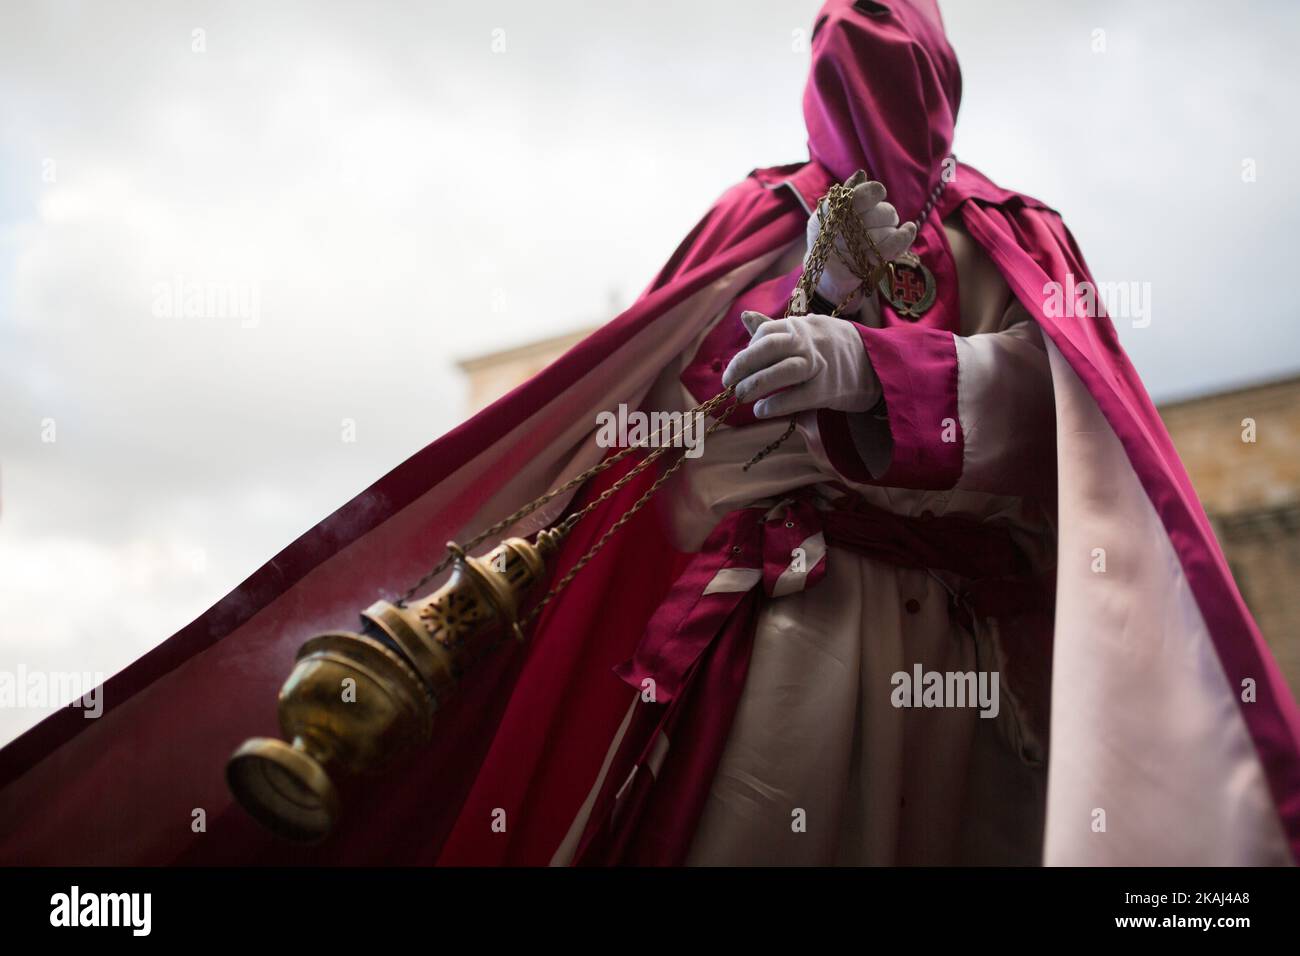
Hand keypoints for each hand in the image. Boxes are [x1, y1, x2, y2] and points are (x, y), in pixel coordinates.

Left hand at [722, 312, 879, 417]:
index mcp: (802, 325)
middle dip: (744, 364)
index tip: (736, 367)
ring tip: (741, 396)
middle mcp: (811, 341)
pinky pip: (799, 396)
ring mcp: (821, 364)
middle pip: (771, 347)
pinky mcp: (829, 389)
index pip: (768, 332)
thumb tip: (744, 316)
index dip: (747, 350)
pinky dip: (776, 404)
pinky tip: (761, 410)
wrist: (875, 365)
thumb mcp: (806, 330)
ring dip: (757, 384)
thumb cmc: (832, 349)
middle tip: (728, 382)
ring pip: (784, 371)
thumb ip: (774, 328)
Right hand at [806, 172, 915, 307]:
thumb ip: (846, 193)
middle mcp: (842, 231)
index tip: (879, 192)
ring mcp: (856, 249)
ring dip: (890, 226)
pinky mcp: (869, 263)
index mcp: (831, 213)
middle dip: (884, 213)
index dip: (873, 192)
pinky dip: (905, 236)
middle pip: (881, 213)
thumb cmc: (829, 235)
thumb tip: (861, 174)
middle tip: (876, 217)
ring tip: (880, 230)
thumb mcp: (829, 212)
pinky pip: (892, 246)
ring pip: (889, 228)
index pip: (858, 197)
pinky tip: (909, 228)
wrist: (825, 271)